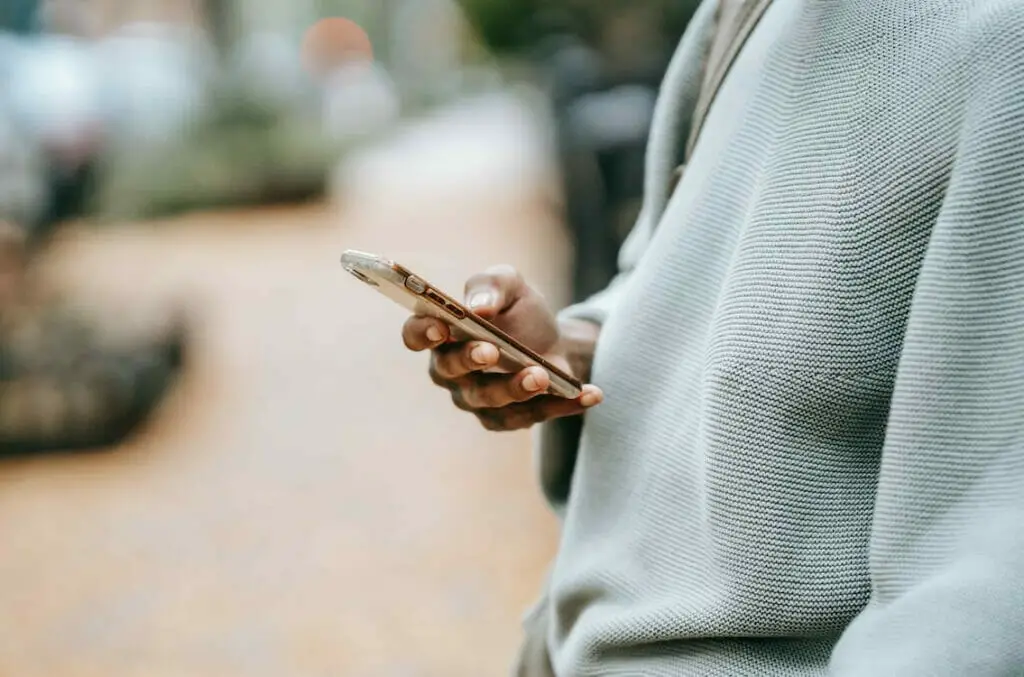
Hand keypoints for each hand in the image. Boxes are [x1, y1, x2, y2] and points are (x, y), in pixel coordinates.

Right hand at [402, 265, 602, 430]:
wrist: (553, 340)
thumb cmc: (518, 311)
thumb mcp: (510, 284)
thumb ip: (492, 285)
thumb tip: (479, 306)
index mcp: (441, 332)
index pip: (416, 335)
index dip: (423, 333)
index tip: (441, 327)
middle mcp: (450, 371)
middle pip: (450, 371)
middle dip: (470, 361)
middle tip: (491, 351)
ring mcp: (477, 399)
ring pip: (489, 401)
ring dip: (515, 388)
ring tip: (541, 375)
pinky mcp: (507, 419)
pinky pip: (532, 416)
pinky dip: (562, 405)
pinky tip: (589, 394)